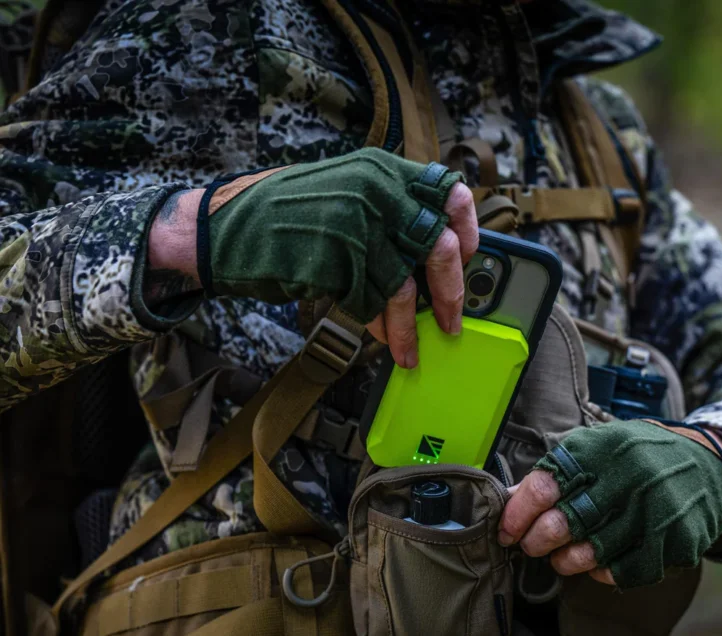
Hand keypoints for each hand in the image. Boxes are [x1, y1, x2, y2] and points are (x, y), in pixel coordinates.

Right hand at [148, 149, 476, 369]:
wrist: (226, 229)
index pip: (449, 192)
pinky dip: (378, 325)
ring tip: (411, 351)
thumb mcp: (344, 192)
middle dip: (450, 293)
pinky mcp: (338, 262)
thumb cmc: (282, 215)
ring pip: (404, 288)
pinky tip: (380, 336)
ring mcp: (358, 227)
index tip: (468, 256)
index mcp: (383, 171)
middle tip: (452, 321)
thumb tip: (428, 252)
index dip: (467, 228)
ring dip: (409, 328)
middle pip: (439, 247)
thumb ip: (387, 212)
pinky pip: (372, 302)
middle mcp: (378, 193)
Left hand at [497, 420, 721, 589]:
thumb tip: (506, 498)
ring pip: (588, 554)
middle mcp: (623, 478)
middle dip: (536, 543)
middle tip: (532, 546)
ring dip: (564, 561)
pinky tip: (596, 563)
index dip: (517, 516)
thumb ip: (551, 474)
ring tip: (560, 556)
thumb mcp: (591, 449)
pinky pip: (622, 572)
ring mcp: (651, 511)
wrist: (705, 463)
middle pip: (560, 525)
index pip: (541, 488)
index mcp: (595, 451)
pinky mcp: (674, 540)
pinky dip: (600, 573)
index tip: (506, 532)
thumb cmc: (632, 456)